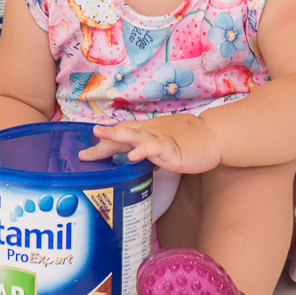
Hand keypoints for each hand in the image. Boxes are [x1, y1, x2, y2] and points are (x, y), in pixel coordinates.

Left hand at [78, 113, 222, 173]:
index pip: (120, 138)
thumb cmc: (189, 141)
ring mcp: (159, 139)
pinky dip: (142, 151)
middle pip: (121, 135)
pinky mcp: (171, 148)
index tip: (84, 154)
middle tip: (83, 153)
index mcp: (146, 134)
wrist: (212, 136)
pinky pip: (154, 148)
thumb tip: (132, 161)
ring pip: (134, 135)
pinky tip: (132, 155)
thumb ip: (147, 152)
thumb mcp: (163, 146)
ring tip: (100, 136)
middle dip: (102, 143)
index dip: (102, 144)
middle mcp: (149, 133)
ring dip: (116, 135)